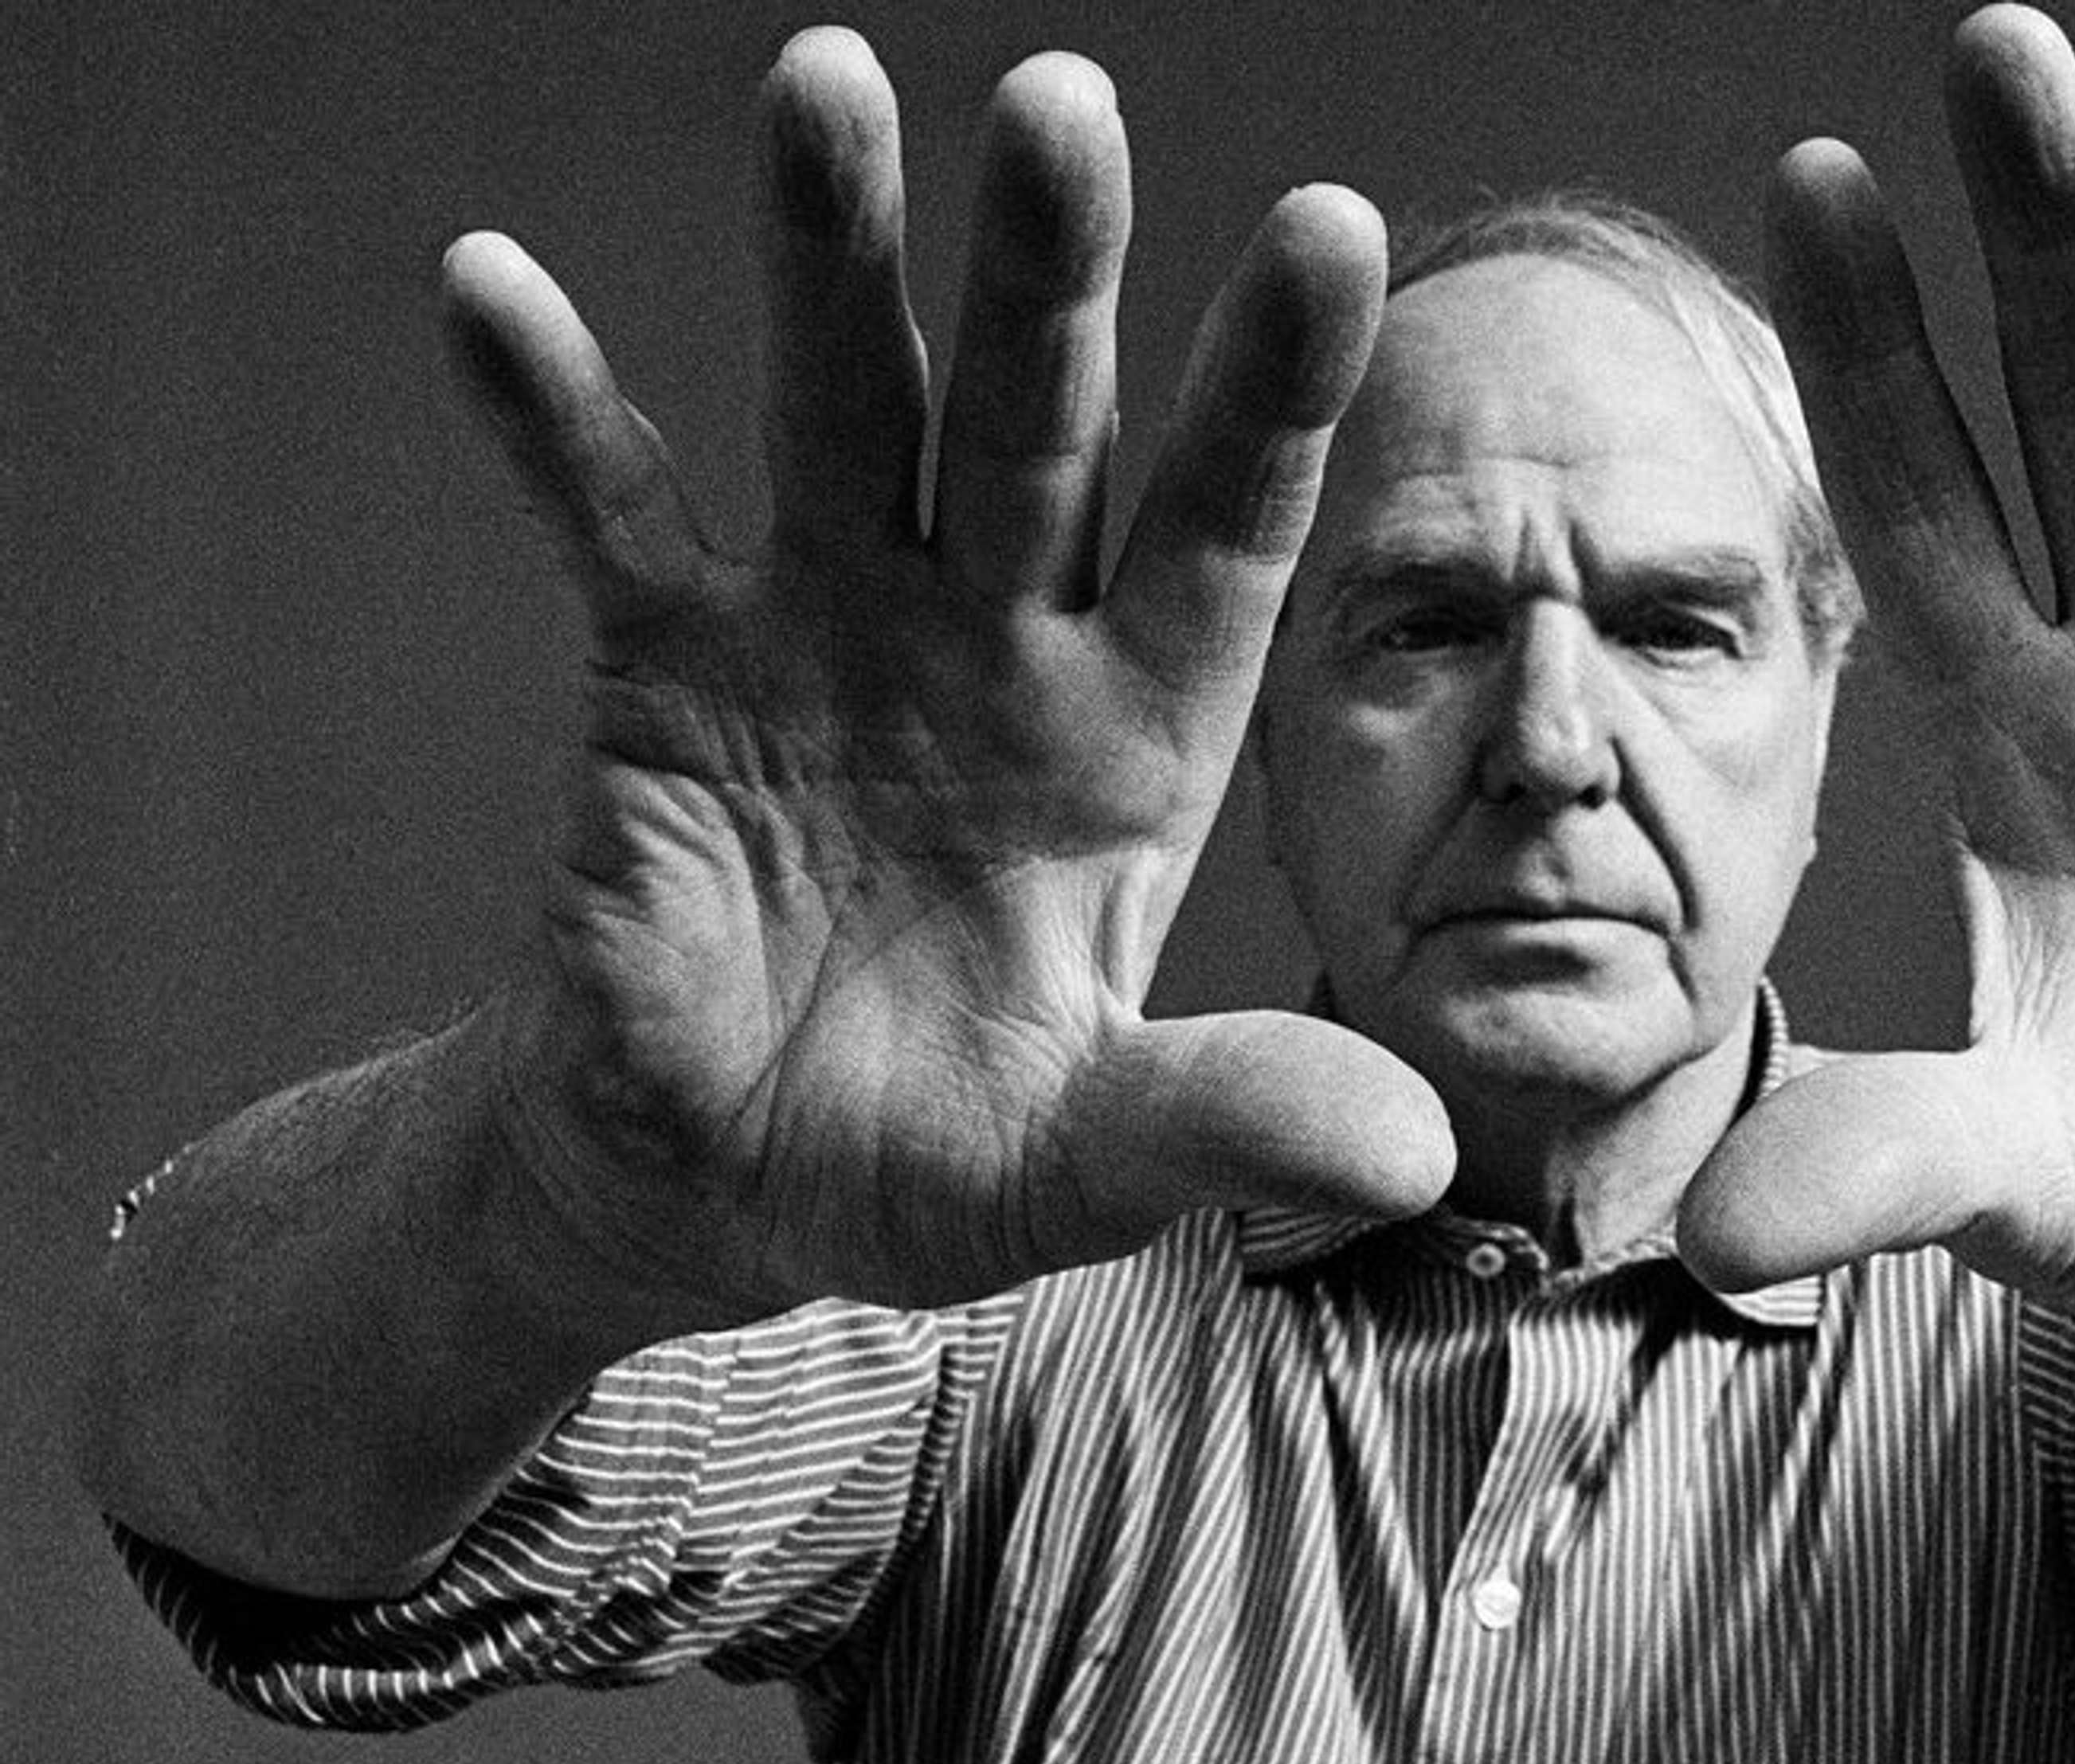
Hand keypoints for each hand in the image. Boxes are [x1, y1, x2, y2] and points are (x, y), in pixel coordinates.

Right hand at [456, 31, 1449, 1313]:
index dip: (1276, 392)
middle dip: (1050, 271)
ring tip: (825, 80)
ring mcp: (833, 629)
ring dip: (834, 260)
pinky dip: (555, 414)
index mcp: (1134, 738)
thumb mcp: (1077, 1163)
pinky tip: (489, 289)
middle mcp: (1000, 642)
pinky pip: (612, 515)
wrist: (711, 1179)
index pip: (1230, 534)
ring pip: (848, 413)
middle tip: (1062, 100)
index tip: (1333, 228)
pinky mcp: (667, 662)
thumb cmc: (921, 1159)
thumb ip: (1225, 1127)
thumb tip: (1422, 1162)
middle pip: (1043, 425)